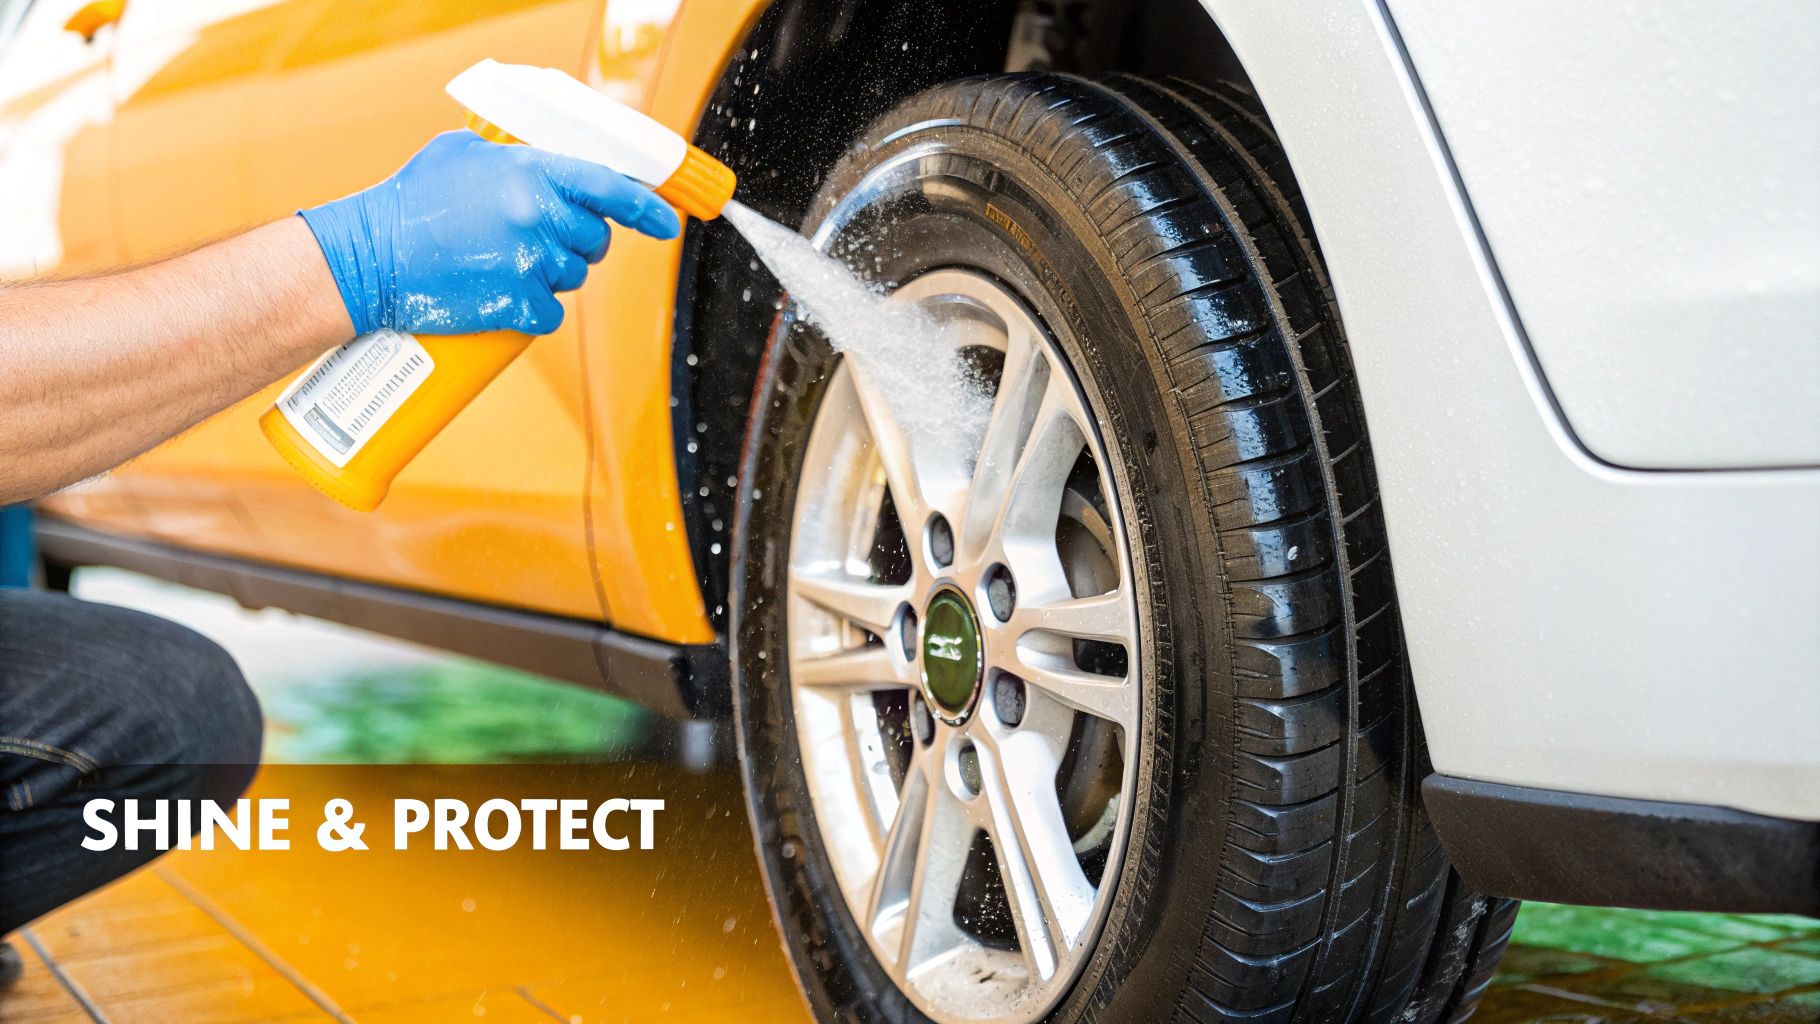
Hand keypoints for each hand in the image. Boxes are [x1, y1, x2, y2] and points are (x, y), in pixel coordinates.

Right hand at [299, 130, 679, 335]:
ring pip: (572, 276)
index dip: (646, 207)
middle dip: (576, 241)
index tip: (666, 222)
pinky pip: (550, 313)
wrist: (370, 258)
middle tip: (535, 237)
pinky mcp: (516, 304)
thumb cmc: (411, 202)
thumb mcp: (465, 153)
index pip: (610, 187)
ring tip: (500, 261)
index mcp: (532, 172)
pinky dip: (531, 309)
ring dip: (550, 273)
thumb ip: (518, 156)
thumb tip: (556, 166)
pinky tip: (499, 293)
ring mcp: (529, 263)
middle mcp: (538, 216)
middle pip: (594, 240)